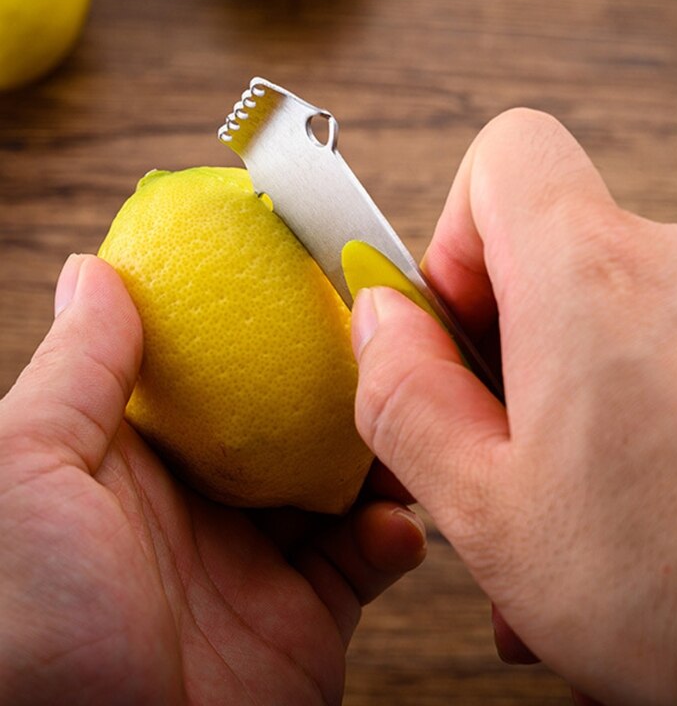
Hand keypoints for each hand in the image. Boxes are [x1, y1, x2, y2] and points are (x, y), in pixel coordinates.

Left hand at [0, 254, 424, 704]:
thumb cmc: (24, 631)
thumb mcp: (29, 475)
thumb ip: (78, 373)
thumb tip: (96, 271)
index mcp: (139, 460)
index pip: (215, 372)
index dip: (264, 326)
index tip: (317, 283)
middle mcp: (201, 503)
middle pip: (290, 422)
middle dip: (342, 387)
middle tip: (390, 350)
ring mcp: (255, 562)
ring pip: (341, 483)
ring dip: (383, 454)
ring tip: (411, 430)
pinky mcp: (302, 621)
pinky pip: (366, 562)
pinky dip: (392, 537)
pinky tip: (393, 525)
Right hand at [351, 109, 676, 704]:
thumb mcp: (488, 509)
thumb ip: (406, 396)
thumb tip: (383, 323)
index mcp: (593, 278)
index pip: (508, 154)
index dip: (456, 234)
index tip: (453, 327)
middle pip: (550, 247)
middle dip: (503, 345)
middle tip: (500, 449)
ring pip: (607, 313)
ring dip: (565, 397)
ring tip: (568, 508)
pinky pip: (670, 347)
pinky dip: (632, 410)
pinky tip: (632, 507)